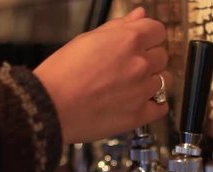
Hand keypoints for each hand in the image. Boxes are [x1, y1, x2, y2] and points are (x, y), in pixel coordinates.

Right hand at [34, 7, 171, 143]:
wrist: (50, 106)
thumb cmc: (61, 73)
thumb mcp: (87, 39)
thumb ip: (118, 27)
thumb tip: (139, 15)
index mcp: (128, 40)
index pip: (157, 31)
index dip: (148, 37)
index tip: (140, 43)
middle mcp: (140, 63)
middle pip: (161, 56)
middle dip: (148, 59)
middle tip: (127, 67)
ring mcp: (142, 90)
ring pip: (163, 80)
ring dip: (150, 81)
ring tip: (128, 87)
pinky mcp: (139, 115)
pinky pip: (161, 107)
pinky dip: (154, 105)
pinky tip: (140, 103)